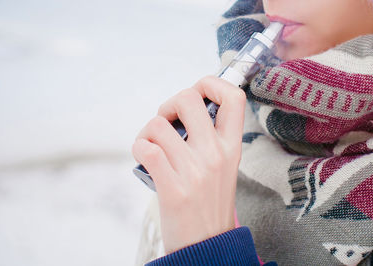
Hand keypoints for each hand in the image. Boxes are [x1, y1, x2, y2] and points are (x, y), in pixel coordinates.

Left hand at [132, 76, 245, 253]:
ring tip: (151, 146)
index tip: (196, 94)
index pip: (233, 96)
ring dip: (147, 132)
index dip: (211, 83)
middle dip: (169, 103)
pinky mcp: (173, 187)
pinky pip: (147, 148)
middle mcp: (216, 154)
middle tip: (167, 121)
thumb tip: (183, 109)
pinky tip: (144, 157)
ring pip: (158, 124)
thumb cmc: (209, 202)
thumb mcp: (223, 167)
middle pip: (188, 98)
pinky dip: (138, 148)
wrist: (208, 245)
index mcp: (231, 147)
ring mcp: (195, 170)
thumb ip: (210, 138)